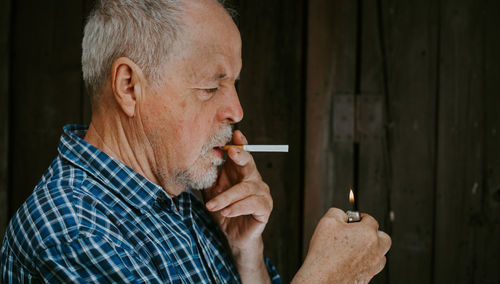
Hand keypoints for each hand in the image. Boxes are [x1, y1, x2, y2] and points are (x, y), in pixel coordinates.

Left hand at [204, 130, 272, 282]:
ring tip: (211, 206)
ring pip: (245, 189)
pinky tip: (226, 212)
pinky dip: (237, 208)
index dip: (241, 143)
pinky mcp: (265, 208)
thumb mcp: (212, 191)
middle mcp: (254, 179)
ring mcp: (262, 193)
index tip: (236, 134)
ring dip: (226, 197)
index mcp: (241, 171)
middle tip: (231, 153)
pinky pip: (252, 204)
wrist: (232, 235)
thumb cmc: (223, 210)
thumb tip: (199, 157)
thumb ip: (210, 175)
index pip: (243, 153)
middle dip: (241, 156)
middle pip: (249, 163)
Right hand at [292, 208, 390, 283]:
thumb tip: (343, 214)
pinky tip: (350, 260)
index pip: (371, 219)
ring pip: (380, 254)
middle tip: (359, 233)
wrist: (321, 279)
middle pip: (384, 237)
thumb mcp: (327, 222)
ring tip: (354, 248)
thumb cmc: (324, 253)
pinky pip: (372, 267)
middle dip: (373, 233)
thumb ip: (338, 212)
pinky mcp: (367, 278)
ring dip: (371, 249)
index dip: (360, 217)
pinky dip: (364, 262)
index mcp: (368, 234)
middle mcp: (375, 251)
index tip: (353, 220)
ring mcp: (373, 266)